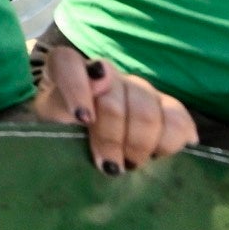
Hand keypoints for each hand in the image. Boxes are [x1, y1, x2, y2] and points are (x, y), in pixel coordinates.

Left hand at [35, 45, 195, 173]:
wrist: (84, 153)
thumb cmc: (61, 137)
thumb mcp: (49, 125)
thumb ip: (62, 101)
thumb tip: (97, 78)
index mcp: (67, 72)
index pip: (67, 63)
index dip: (76, 87)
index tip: (83, 120)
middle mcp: (105, 74)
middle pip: (115, 98)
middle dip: (112, 137)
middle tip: (108, 166)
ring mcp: (137, 89)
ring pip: (149, 111)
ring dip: (140, 145)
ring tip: (130, 164)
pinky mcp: (166, 108)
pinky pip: (179, 119)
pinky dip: (171, 142)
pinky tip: (161, 156)